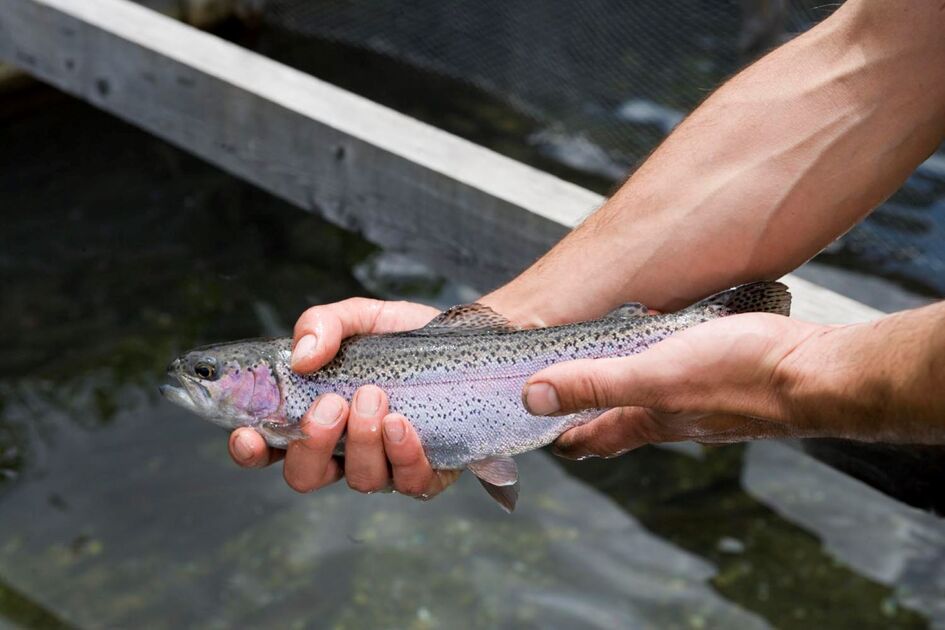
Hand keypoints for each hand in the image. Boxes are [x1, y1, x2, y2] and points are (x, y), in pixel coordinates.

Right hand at [228, 298, 460, 497]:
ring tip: (374, 397)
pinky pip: (410, 484)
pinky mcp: (427, 473)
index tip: (248, 435)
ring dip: (363, 441)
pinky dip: (403, 456)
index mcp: (314, 417)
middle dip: (312, 444)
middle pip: (305, 476)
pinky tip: (403, 424)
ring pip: (360, 481)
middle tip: (332, 404)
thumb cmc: (404, 336)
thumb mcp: (360, 317)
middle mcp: (344, 451)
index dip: (250, 450)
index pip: (269, 447)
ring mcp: (385, 467)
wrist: (468, 339)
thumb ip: (323, 325)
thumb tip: (301, 356)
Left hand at [521, 313, 826, 458]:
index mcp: (647, 421)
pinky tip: (662, 336)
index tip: (535, 431)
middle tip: (559, 393)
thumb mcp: (653, 378)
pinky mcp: (724, 372)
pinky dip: (658, 358)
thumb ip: (594, 385)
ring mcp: (700, 398)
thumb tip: (532, 398)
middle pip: (617, 418)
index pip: (592, 439)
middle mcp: (671, 415)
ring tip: (601, 361)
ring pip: (649, 394)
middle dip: (586, 409)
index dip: (561, 437)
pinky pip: (679, 368)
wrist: (816, 372)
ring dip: (621, 384)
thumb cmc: (739, 378)